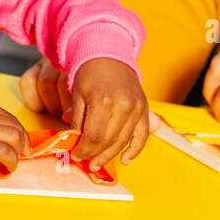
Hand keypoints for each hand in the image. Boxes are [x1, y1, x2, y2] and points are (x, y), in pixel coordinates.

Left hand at [19, 56, 159, 166]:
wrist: (110, 56)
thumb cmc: (90, 74)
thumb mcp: (78, 95)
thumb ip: (77, 121)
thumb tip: (74, 144)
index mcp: (102, 101)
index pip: (93, 136)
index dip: (84, 150)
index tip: (76, 155)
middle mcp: (122, 105)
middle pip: (109, 141)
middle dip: (95, 155)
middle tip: (87, 163)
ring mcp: (136, 108)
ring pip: (123, 141)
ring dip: (111, 156)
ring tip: (99, 163)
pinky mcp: (144, 109)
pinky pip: (142, 135)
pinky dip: (135, 150)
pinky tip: (124, 160)